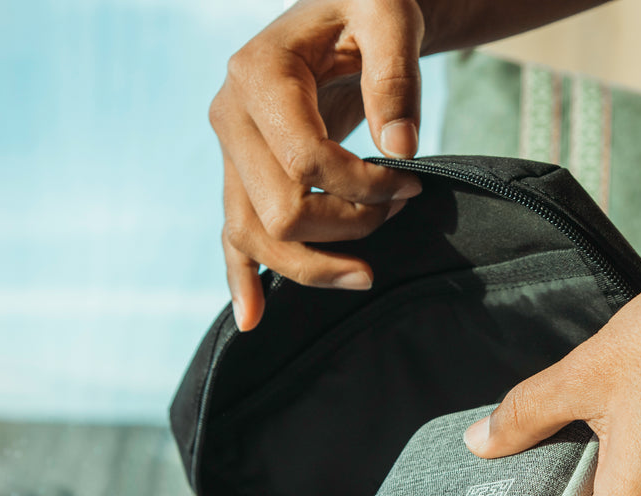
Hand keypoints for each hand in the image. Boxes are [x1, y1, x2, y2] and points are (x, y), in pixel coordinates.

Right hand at [209, 0, 426, 330]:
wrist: (343, 9)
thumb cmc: (368, 6)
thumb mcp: (390, 15)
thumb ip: (396, 74)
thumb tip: (400, 148)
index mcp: (259, 75)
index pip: (305, 162)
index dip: (364, 187)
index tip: (411, 183)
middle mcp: (230, 115)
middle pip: (280, 210)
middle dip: (349, 225)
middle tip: (401, 207)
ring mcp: (229, 150)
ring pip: (256, 236)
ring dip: (315, 263)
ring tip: (368, 271)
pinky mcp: (239, 175)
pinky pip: (232, 235)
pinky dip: (242, 279)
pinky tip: (253, 319)